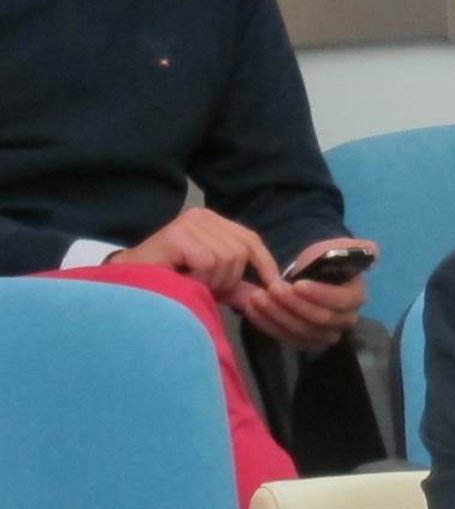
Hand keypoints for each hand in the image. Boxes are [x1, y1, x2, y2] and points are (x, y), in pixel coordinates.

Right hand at [112, 207, 279, 300]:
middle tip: (204, 287)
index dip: (265, 263)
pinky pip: (208, 262)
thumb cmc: (168, 283)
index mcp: (213, 222)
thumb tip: (271, 292)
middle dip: (228, 279)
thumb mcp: (211, 283)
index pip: (250, 239)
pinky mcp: (178, 235)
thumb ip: (238, 285)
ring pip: (227, 259)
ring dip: (211, 281)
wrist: (126, 285)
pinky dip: (199, 279)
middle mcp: (203, 216)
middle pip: (241, 252)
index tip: (274, 285)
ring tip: (189, 282)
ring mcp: (189, 223)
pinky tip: (181, 279)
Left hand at [231, 236, 372, 349]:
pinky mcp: (304, 341)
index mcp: (355, 297)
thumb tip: (372, 251)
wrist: (306, 270)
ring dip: (277, 316)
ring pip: (302, 332)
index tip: (297, 284)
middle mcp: (344, 320)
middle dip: (293, 305)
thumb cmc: (322, 257)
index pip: (341, 302)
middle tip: (272, 289)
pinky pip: (286, 339)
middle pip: (320, 321)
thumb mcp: (340, 247)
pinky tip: (253, 310)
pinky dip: (267, 325)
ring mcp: (324, 334)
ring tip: (258, 297)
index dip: (319, 295)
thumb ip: (358, 248)